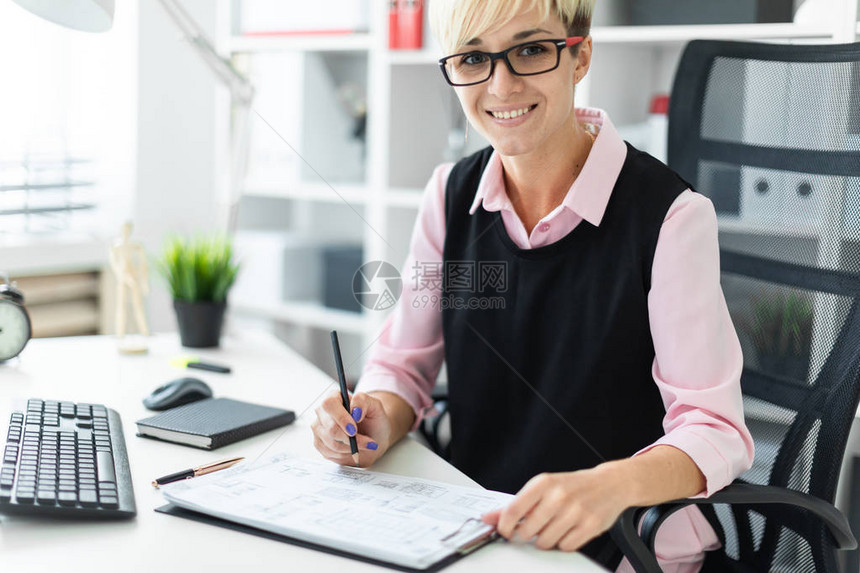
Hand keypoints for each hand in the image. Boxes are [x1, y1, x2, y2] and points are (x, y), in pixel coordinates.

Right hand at [311, 391, 392, 467]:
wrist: (373, 434)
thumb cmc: (373, 418)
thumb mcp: (375, 406)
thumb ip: (364, 402)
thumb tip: (355, 411)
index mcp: (334, 397)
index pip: (329, 404)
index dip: (341, 418)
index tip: (354, 429)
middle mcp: (322, 412)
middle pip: (330, 428)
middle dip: (349, 439)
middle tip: (366, 441)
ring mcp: (319, 428)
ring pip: (330, 443)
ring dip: (351, 447)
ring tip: (364, 444)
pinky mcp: (319, 443)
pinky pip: (330, 453)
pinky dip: (346, 454)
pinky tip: (354, 448)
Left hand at [481, 465, 630, 551]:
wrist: (610, 484)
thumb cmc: (573, 486)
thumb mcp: (544, 488)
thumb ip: (517, 504)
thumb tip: (489, 517)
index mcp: (543, 483)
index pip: (513, 510)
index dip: (504, 526)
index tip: (504, 531)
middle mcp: (559, 496)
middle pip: (527, 531)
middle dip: (528, 534)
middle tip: (535, 526)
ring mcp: (576, 511)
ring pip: (545, 542)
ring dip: (545, 540)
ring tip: (553, 527)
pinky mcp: (590, 526)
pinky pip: (565, 547)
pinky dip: (563, 544)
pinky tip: (568, 531)